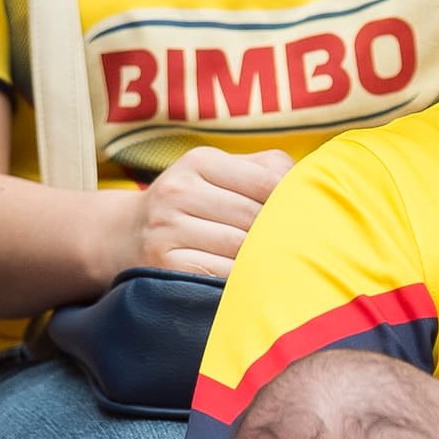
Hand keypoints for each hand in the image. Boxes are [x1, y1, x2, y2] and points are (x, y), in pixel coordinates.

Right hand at [128, 147, 292, 278]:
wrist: (126, 233)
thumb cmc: (193, 199)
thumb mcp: (219, 171)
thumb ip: (266, 169)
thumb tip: (311, 185)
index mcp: (199, 161)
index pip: (267, 182)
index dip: (292, 202)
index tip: (307, 217)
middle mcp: (179, 192)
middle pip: (255, 217)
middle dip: (278, 233)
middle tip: (299, 245)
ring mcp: (168, 230)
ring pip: (240, 247)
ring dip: (262, 257)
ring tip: (276, 261)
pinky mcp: (166, 266)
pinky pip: (221, 274)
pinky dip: (240, 278)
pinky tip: (248, 277)